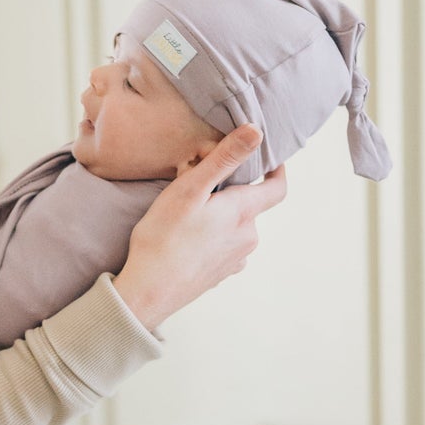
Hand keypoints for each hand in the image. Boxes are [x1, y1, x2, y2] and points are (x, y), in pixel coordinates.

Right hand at [112, 126, 285, 333]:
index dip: (277, 170)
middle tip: (201, 182)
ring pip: (237, 226)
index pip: (277, 188)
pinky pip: (225, 246)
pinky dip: (213, 237)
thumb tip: (256, 132)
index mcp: (243, 213)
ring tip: (189, 212)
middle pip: (251, 205)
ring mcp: (236, 259)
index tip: (267, 157)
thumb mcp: (190, 189)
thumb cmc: (163, 238)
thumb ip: (225, 159)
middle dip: (232, 191)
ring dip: (221, 215)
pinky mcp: (222, 274)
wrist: (148, 292)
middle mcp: (248, 237)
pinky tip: (189, 238)